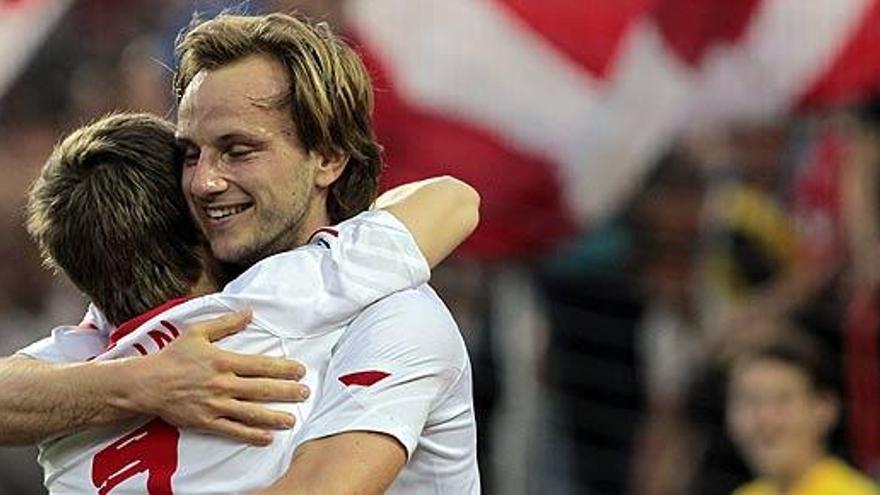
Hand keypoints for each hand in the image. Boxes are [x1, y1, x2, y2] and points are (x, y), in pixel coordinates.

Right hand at [118, 308, 308, 444]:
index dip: (283, 368)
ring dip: (274, 416)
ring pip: (250, 412)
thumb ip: (226, 323)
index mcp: (223, 361)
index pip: (260, 365)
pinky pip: (232, 430)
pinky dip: (251, 435)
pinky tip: (267, 437)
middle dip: (286, 391)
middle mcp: (222, 384)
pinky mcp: (206, 421)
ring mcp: (215, 404)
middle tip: (305, 393)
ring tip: (293, 419)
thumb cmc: (172, 356)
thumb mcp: (197, 332)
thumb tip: (249, 312)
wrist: (146, 383)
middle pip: (261, 389)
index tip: (300, 370)